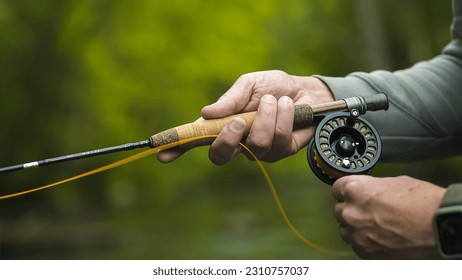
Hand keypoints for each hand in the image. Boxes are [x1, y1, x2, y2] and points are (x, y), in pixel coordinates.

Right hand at [157, 70, 333, 163]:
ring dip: (266, 116)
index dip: (178, 148)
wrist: (306, 90)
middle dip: (228, 138)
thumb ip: (229, 99)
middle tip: (239, 120)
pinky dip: (283, 116)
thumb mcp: (249, 84)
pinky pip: (277, 140)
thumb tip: (205, 113)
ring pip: (255, 145)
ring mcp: (259, 150)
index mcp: (223, 124)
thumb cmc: (273, 87)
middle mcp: (238, 141)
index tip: (162, 154)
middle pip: (220, 156)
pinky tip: (288, 107)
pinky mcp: (281, 152)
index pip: (196, 139)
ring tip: (274, 100)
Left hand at [332, 175, 444, 258]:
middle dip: (351, 209)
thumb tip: (366, 191)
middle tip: (369, 210)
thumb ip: (371, 187)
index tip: (351, 193)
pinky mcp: (366, 252)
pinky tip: (380, 236)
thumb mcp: (392, 182)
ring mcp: (357, 234)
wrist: (438, 225)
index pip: (337, 188)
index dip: (346, 190)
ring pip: (345, 230)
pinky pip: (357, 246)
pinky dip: (365, 242)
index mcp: (355, 190)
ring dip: (355, 227)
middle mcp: (351, 212)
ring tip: (376, 224)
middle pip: (339, 210)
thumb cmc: (421, 202)